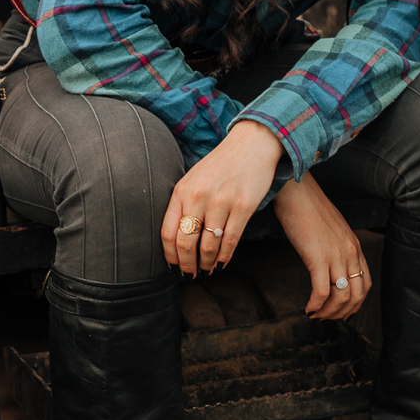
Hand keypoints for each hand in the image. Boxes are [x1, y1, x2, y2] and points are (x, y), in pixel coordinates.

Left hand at [161, 120, 281, 275]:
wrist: (251, 144)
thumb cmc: (221, 164)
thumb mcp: (193, 179)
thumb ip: (183, 204)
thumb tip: (177, 240)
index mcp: (182, 191)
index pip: (167, 232)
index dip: (170, 256)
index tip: (174, 267)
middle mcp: (198, 196)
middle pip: (185, 244)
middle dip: (187, 266)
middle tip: (190, 275)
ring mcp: (221, 201)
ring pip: (208, 246)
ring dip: (206, 264)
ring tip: (206, 270)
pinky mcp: (243, 206)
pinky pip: (229, 240)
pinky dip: (224, 257)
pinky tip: (222, 263)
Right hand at [272, 174, 370, 319]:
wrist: (296, 190)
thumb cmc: (308, 207)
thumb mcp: (331, 228)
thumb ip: (335, 246)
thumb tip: (327, 263)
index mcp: (354, 246)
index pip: (365, 283)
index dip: (356, 303)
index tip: (343, 312)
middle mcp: (350, 253)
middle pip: (356, 295)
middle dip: (342, 312)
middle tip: (327, 318)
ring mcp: (335, 256)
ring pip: (340, 297)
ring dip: (328, 313)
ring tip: (315, 315)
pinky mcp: (317, 258)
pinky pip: (321, 292)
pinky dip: (315, 305)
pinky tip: (307, 308)